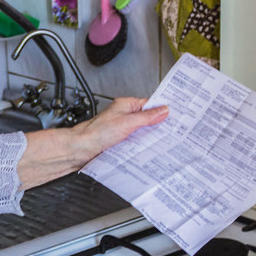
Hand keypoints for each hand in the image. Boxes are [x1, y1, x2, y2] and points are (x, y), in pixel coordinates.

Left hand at [17, 97, 167, 189]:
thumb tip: (163, 110)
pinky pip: (135, 142)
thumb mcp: (126, 123)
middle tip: (174, 130)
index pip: (149, 105)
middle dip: (159, 125)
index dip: (162, 110)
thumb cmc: (96, 134)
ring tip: (164, 141)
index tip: (176, 115)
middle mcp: (123, 116)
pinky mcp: (119, 142)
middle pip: (147, 119)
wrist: (80, 150)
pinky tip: (149, 150)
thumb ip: (146, 117)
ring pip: (142, 131)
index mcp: (125, 105)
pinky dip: (142, 145)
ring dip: (151, 136)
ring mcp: (122, 129)